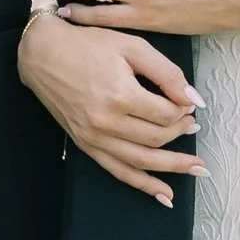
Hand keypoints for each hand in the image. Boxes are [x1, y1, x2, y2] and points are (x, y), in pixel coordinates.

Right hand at [18, 8, 202, 207]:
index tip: (188, 104)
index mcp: (120, 94)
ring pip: (142, 161)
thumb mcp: (132, 46)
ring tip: (196, 168)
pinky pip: (118, 171)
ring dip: (173, 167)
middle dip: (180, 133)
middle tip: (193, 125)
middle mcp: (106, 121)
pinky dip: (143, 185)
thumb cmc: (87, 45)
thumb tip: (194, 99)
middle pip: (157, 138)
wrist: (43, 53)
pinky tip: (164, 194)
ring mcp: (94, 137)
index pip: (165, 114)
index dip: (183, 111)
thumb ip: (167, 72)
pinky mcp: (85, 144)